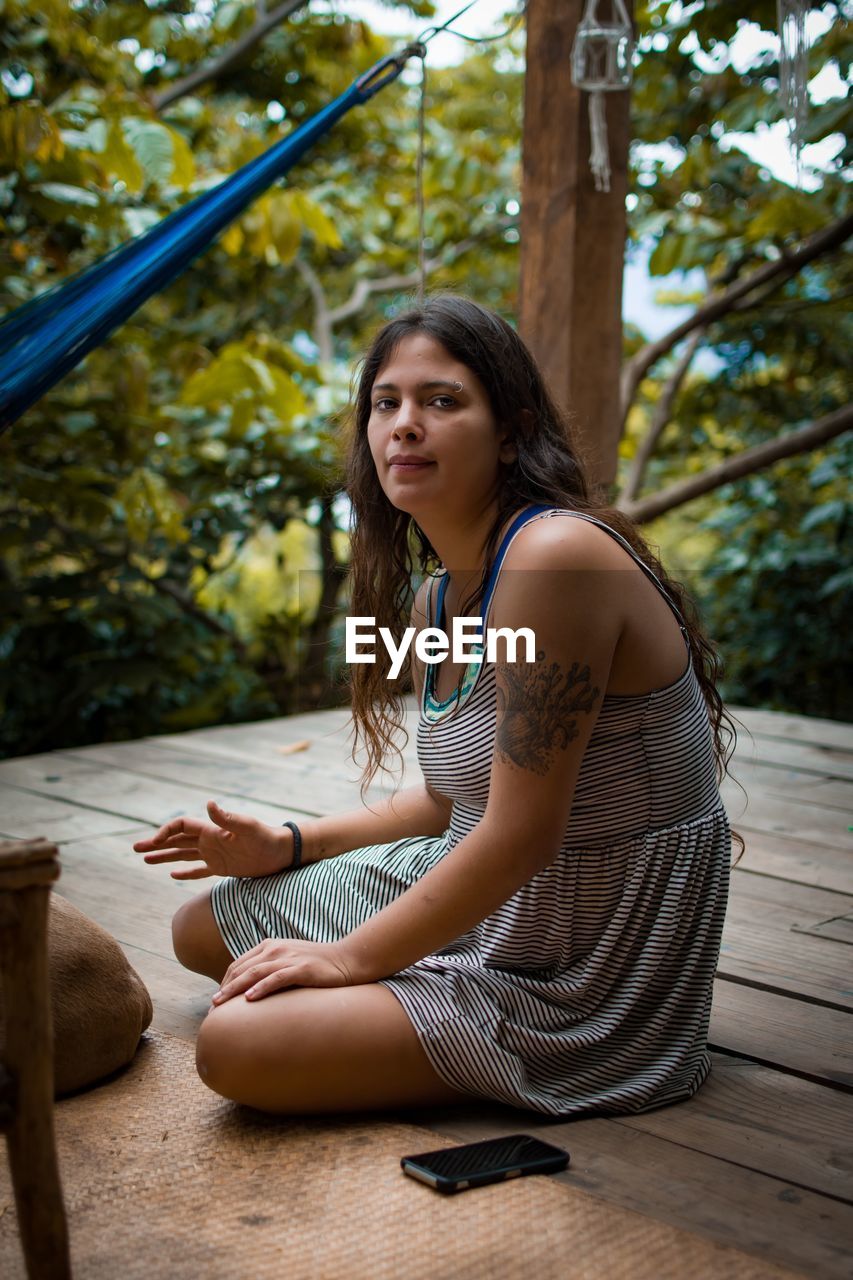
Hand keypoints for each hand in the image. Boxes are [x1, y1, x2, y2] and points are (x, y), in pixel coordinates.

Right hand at [134, 800, 291, 879]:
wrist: (282, 852)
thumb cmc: (266, 838)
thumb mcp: (247, 827)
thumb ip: (227, 817)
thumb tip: (209, 803)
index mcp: (212, 830)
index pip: (182, 826)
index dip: (166, 831)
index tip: (155, 842)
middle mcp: (210, 840)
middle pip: (177, 840)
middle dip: (157, 844)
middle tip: (136, 849)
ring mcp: (215, 854)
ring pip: (183, 855)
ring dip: (165, 857)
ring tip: (145, 860)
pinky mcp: (222, 867)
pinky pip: (199, 870)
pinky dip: (185, 873)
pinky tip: (173, 875)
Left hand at [212, 938, 354, 1003]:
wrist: (347, 959)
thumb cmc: (316, 965)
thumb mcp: (288, 962)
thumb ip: (269, 970)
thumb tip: (249, 992)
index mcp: (269, 946)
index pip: (238, 965)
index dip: (224, 983)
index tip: (216, 1001)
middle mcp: (275, 949)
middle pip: (241, 969)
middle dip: (224, 988)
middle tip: (212, 1007)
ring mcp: (289, 957)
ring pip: (254, 973)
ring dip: (234, 989)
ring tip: (221, 1004)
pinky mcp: (302, 968)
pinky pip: (276, 978)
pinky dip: (261, 987)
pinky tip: (249, 998)